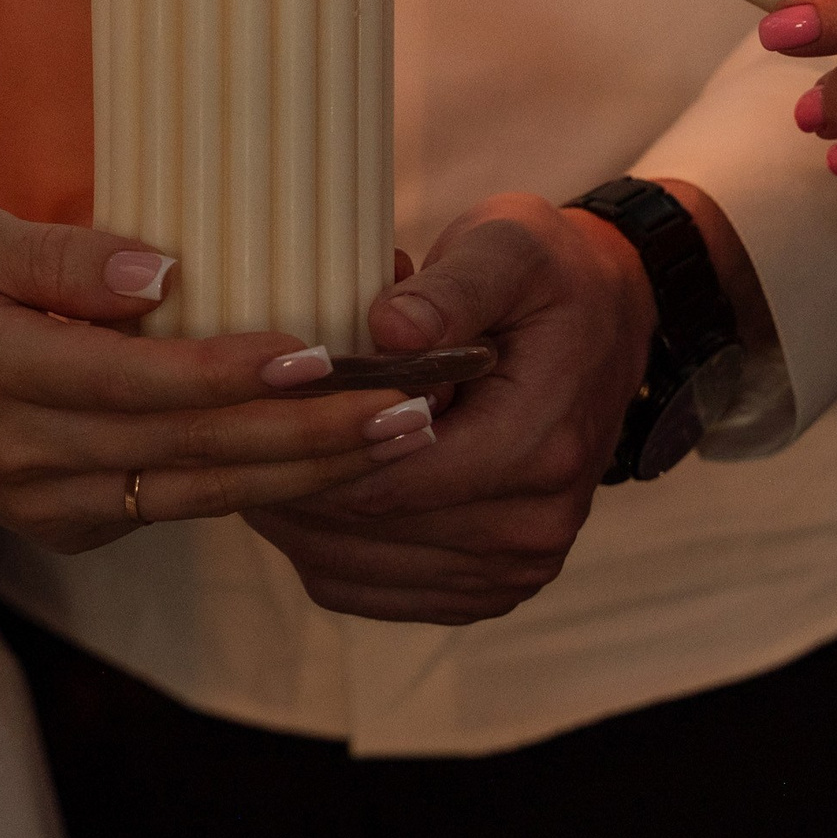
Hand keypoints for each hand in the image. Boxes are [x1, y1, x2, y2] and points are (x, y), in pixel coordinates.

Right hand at [0, 208, 406, 553]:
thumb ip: (60, 255)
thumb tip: (163, 271)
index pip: (134, 380)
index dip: (229, 372)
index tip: (317, 350)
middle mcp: (28, 452)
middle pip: (192, 450)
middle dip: (312, 433)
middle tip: (411, 406)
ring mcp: (57, 507)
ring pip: (206, 494)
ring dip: (314, 470)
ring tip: (405, 438)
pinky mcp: (83, 532)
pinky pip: (188, 507)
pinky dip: (269, 484)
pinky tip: (342, 455)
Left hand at [245, 194, 654, 624]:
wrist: (608, 326)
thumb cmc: (547, 278)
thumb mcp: (510, 247)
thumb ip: (453, 288)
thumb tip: (391, 329)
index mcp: (541, 448)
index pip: (387, 478)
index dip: (305, 444)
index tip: (248, 401)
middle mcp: (534, 529)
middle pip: (362, 529)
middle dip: (287, 476)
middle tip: (228, 425)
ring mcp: (513, 569)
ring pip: (351, 570)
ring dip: (292, 518)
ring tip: (252, 450)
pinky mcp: (485, 588)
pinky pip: (367, 590)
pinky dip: (318, 548)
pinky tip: (294, 489)